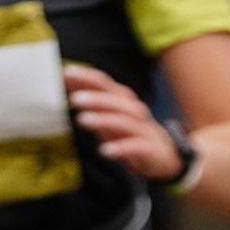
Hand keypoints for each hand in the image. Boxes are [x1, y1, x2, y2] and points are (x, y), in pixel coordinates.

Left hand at [64, 64, 186, 183]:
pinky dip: (120, 148)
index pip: (104, 84)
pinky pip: (134, 147)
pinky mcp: (148, 149)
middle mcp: (132, 111)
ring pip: (122, 121)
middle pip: (114, 100)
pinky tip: (105, 151)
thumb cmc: (130, 134)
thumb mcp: (109, 118)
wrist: (164, 155)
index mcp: (122, 100)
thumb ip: (91, 104)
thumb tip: (66, 88)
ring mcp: (141, 129)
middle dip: (94, 98)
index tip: (65, 74)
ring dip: (103, 120)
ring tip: (83, 121)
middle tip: (74, 99)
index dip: (86, 77)